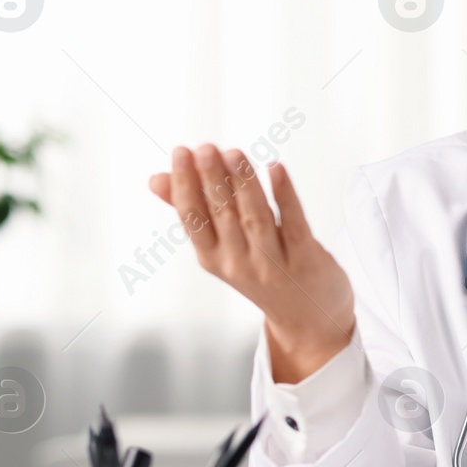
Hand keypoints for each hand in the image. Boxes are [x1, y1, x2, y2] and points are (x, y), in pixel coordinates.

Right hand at [148, 145, 355, 382]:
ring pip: (256, 218)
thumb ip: (195, 211)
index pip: (193, 218)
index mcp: (214, 258)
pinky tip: (276, 168)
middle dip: (212, 180)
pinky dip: (285, 195)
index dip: (185, 185)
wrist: (311, 320)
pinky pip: (293, 223)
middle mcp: (240, 264)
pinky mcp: (306, 260)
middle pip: (223, 216)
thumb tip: (155, 178)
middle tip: (205, 147)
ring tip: (234, 152)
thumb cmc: (263, 271)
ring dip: (243, 184)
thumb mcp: (224, 248)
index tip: (181, 151)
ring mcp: (274, 264)